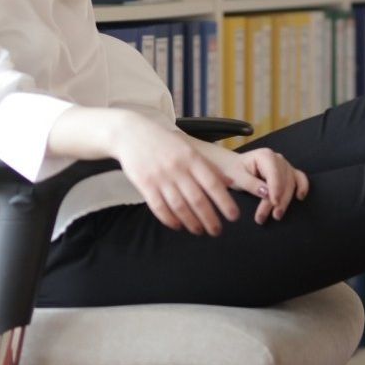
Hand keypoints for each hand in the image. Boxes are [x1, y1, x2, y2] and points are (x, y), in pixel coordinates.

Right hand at [98, 110, 242, 235]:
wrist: (131, 133)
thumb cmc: (164, 142)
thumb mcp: (189, 148)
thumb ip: (209, 166)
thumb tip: (229, 182)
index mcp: (192, 158)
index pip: (213, 184)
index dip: (225, 202)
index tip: (233, 216)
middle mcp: (177, 168)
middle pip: (197, 199)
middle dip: (210, 219)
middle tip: (217, 231)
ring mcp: (160, 177)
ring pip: (179, 206)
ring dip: (191, 222)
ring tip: (199, 231)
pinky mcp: (144, 184)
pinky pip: (159, 207)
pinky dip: (170, 219)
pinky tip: (178, 226)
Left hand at [231, 146, 309, 223]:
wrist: (232, 167)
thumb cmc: (233, 171)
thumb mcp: (237, 177)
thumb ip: (251, 184)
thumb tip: (266, 193)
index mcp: (265, 156)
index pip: (274, 173)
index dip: (276, 188)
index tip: (274, 203)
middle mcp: (277, 158)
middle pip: (284, 180)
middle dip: (279, 199)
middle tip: (272, 216)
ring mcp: (284, 165)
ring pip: (291, 182)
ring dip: (287, 200)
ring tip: (277, 215)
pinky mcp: (287, 172)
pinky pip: (299, 177)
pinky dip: (302, 186)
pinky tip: (300, 197)